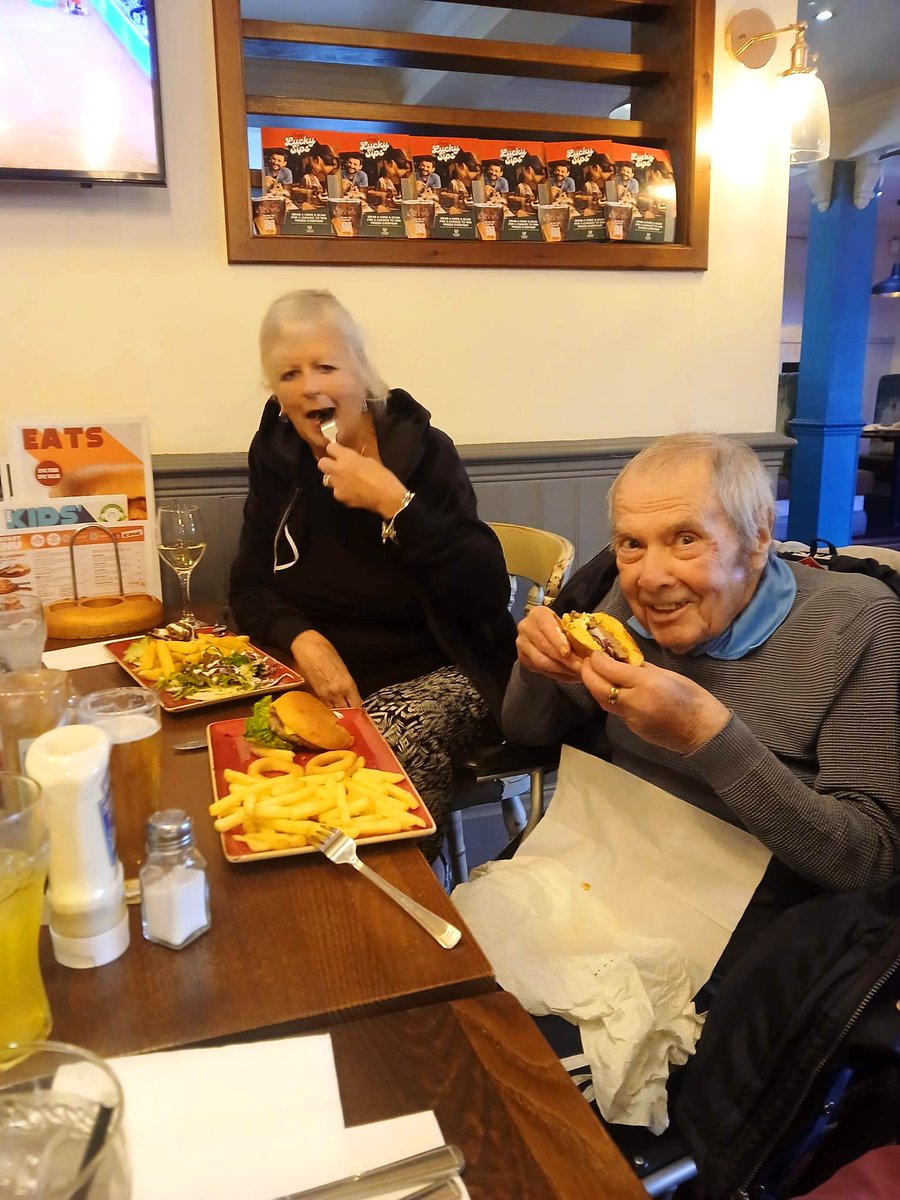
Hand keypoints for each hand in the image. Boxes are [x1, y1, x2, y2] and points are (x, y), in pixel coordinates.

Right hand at [289, 630, 362, 708]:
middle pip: (347, 712)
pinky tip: (331, 708)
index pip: (357, 705)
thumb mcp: (343, 667)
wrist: (307, 647)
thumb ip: (347, 683)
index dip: (360, 711)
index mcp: (347, 684)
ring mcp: (324, 694)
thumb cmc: (325, 652)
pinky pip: (324, 706)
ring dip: (339, 713)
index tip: (361, 712)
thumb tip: (351, 695)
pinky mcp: (314, 694)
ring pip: (335, 711)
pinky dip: (329, 708)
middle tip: (353, 716)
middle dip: (350, 715)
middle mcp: (336, 692)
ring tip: (342, 715)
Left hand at [319, 443, 406, 518]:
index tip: (337, 452)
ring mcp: (337, 484)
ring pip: (327, 479)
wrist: (386, 496)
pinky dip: (342, 491)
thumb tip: (348, 460)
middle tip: (336, 467)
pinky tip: (352, 492)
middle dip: (328, 464)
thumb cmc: (383, 477)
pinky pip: (336, 491)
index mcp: (347, 457)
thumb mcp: (369, 461)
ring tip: (346, 481)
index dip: (334, 450)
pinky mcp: (339, 497)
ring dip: (335, 479)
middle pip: (322, 463)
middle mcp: (338, 469)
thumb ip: (354, 459)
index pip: (330, 448)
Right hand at [515, 605, 582, 682]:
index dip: (557, 641)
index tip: (568, 653)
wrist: (541, 630)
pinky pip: (541, 670)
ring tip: (576, 673)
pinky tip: (569, 675)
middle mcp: (527, 628)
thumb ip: (573, 634)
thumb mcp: (565, 624)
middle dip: (564, 659)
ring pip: (541, 661)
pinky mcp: (523, 658)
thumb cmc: (558, 626)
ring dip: (561, 669)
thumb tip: (589, 650)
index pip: (546, 627)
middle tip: (580, 667)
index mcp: (538, 614)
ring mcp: (522, 644)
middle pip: (544, 646)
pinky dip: (558, 674)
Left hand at [580, 653, 730, 754]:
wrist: (702, 731)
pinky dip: (606, 696)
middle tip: (588, 659)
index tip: (595, 651)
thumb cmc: (691, 697)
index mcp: (646, 683)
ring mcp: (630, 718)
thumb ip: (642, 667)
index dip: (597, 658)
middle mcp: (633, 701)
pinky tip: (609, 688)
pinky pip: (612, 709)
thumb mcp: (667, 673)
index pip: (609, 669)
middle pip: (597, 686)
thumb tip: (623, 659)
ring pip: (601, 699)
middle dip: (588, 671)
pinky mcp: (630, 728)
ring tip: (595, 672)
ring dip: (593, 685)